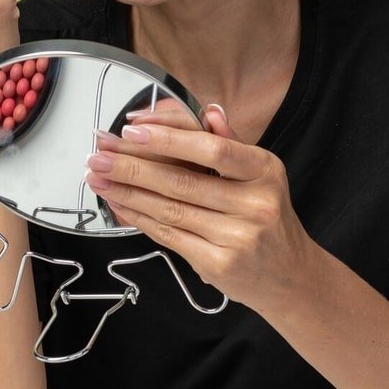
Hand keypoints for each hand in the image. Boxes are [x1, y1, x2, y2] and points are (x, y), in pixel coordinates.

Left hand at [85, 105, 316, 310]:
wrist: (290, 276)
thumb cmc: (269, 219)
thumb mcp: (261, 175)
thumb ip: (231, 144)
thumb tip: (208, 111)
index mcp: (265, 170)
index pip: (212, 149)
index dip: (169, 139)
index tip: (132, 130)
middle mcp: (255, 203)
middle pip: (182, 181)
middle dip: (131, 165)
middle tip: (99, 153)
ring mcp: (238, 236)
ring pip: (169, 209)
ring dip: (127, 191)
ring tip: (98, 177)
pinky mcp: (219, 264)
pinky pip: (169, 235)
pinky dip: (139, 218)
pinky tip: (119, 205)